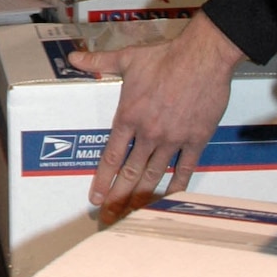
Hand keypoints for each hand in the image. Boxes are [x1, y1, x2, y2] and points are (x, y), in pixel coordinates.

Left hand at [69, 10, 241, 221]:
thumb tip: (73, 57)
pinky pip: (185, 168)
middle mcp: (148, 133)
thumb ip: (99, 62)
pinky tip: (169, 199)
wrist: (202, 57)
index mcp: (129, 117)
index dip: (102, 179)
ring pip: (154, 175)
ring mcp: (173, 139)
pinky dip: (177, 186)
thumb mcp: (127, 58)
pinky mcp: (196, 140)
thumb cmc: (165, 58)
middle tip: (109, 218)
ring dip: (142, 197)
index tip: (95, 198)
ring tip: (133, 216)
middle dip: (118, 197)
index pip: (112, 156)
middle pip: (131, 173)